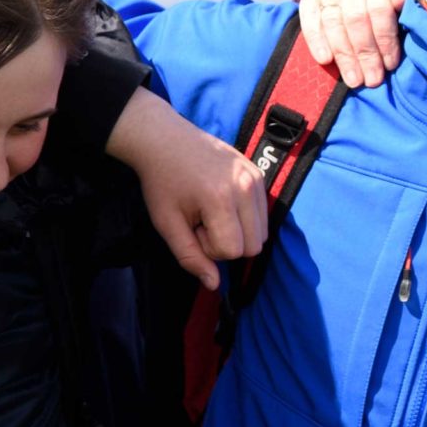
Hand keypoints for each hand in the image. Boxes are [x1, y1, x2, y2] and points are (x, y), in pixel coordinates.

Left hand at [108, 90, 265, 290]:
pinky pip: (264, 214)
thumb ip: (190, 257)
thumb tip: (214, 285)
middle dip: (228, 242)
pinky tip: (223, 201)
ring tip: (213, 211)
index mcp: (220, 200)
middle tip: (203, 220)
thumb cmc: (162, 183)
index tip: (192, 226)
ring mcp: (257, 179)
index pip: (233, 251)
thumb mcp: (167, 223)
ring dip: (239, 231)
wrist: (165, 140)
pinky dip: (246, 217)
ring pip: (263, 233)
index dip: (210, 247)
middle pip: (254, 246)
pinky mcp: (260, 174)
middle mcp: (246, 188)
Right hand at [297, 0, 411, 88]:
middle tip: (371, 80)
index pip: (380, 8)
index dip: (385, 40)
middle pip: (355, 17)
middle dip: (364, 53)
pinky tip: (325, 61)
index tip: (390, 66)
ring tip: (354, 79)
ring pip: (333, 20)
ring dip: (344, 55)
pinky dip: (316, 40)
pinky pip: (310, 16)